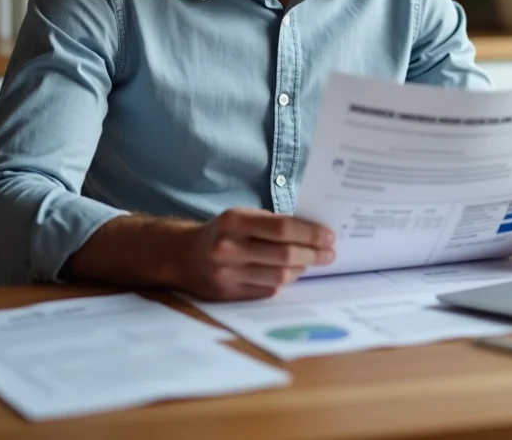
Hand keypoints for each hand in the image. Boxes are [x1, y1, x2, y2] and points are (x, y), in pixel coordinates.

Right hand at [172, 207, 335, 300]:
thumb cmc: (223, 232)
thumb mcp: (241, 216)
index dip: (310, 234)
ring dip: (301, 269)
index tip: (329, 236)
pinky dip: (284, 281)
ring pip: (279, 276)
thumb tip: (314, 233)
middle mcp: (228, 248)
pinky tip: (291, 273)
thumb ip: (272, 223)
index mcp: (234, 221)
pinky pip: (268, 290)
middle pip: (285, 254)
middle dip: (313, 254)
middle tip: (329, 253)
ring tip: (311, 262)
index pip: (282, 228)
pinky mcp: (229, 294)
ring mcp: (227, 274)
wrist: (183, 256)